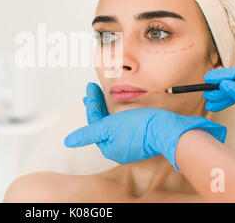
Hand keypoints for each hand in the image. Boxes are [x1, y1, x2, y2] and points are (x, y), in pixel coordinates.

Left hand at [64, 83, 226, 171]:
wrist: (167, 129)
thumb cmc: (139, 128)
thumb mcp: (108, 128)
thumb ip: (87, 133)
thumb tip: (68, 142)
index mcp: (108, 147)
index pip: (94, 122)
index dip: (91, 103)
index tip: (90, 87)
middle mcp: (117, 148)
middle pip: (102, 124)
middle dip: (96, 106)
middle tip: (91, 90)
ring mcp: (129, 143)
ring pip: (112, 124)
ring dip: (105, 109)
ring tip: (98, 96)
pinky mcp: (140, 138)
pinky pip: (123, 125)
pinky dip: (117, 115)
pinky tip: (116, 109)